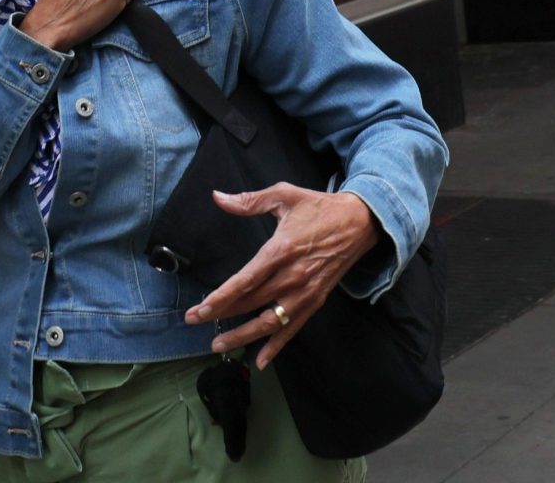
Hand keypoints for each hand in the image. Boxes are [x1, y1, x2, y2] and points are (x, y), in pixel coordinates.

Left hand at [185, 184, 380, 369]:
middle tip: (193, 322)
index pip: (244, 281)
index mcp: (281, 250)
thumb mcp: (284, 195)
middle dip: (221, 315)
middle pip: (251, 302)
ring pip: (269, 322)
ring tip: (218, 344)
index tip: (199, 310)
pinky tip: (260, 360)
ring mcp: (305, 293)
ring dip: (243, 335)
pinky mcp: (315, 301)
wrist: (360, 222)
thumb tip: (217, 197)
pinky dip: (276, 346)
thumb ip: (249, 200)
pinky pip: (293, 328)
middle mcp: (292, 276)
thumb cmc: (320, 207)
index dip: (220, 298)